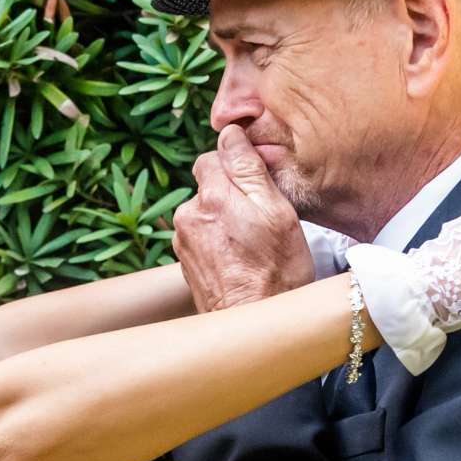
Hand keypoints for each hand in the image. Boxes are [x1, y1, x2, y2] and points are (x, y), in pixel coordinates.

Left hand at [173, 123, 313, 311]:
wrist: (253, 325)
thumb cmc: (276, 271)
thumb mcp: (277, 211)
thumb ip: (249, 168)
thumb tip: (231, 134)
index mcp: (212, 196)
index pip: (213, 156)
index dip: (238, 165)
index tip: (259, 183)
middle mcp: (189, 215)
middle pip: (208, 185)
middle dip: (231, 194)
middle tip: (261, 219)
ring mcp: (183, 241)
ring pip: (205, 212)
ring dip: (225, 219)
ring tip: (252, 244)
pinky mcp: (185, 263)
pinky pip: (202, 237)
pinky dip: (218, 241)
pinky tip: (239, 258)